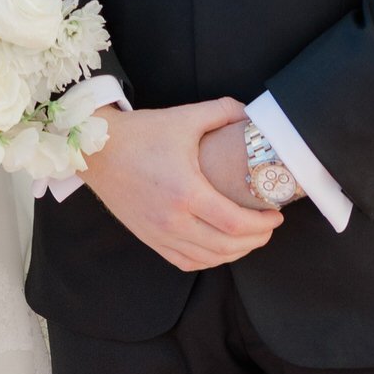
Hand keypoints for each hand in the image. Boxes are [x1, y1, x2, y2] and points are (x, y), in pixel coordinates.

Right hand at [83, 100, 280, 270]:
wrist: (98, 149)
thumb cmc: (141, 133)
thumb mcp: (184, 117)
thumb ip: (221, 111)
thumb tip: (250, 114)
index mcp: (185, 191)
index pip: (234, 222)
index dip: (261, 224)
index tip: (276, 215)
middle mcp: (173, 220)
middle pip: (226, 246)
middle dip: (255, 240)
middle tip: (269, 227)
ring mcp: (159, 234)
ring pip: (208, 258)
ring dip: (235, 253)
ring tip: (250, 237)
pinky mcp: (149, 239)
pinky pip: (185, 262)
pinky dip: (208, 260)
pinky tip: (219, 249)